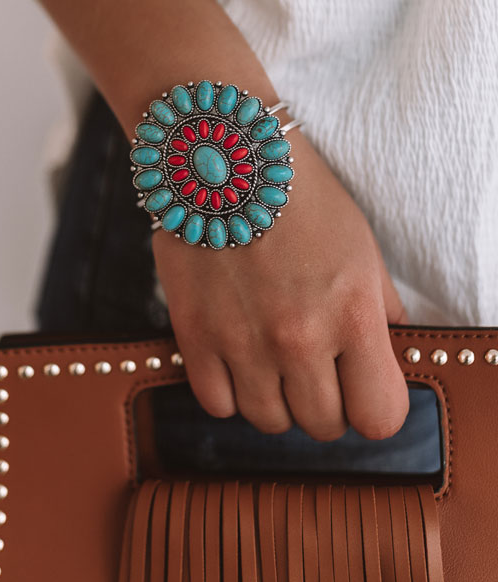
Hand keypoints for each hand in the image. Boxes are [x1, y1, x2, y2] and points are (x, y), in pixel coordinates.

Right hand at [151, 128, 409, 440]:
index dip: (373, 408)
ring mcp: (241, 342)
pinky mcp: (193, 335)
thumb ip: (380, 310)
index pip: (379, 417)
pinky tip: (236, 359)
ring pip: (269, 421)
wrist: (225, 155)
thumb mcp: (362, 247)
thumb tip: (388, 357)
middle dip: (325, 404)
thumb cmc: (301, 197)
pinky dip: (229, 392)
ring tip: (274, 363)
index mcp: (352, 315)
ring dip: (277, 400)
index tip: (362, 390)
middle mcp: (299, 340)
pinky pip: (216, 404)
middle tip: (316, 371)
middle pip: (322, 426)